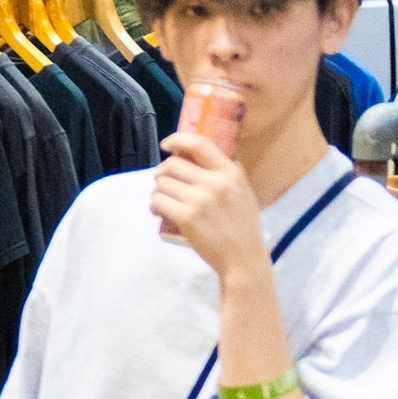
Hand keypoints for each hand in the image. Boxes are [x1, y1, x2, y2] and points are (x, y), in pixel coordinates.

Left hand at [150, 131, 265, 279]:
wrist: (243, 259)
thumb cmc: (242, 226)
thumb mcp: (243, 193)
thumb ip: (225, 173)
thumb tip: (198, 153)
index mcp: (231, 174)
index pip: (200, 144)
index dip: (178, 140)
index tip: (167, 145)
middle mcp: (216, 183)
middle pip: (172, 164)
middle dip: (162, 173)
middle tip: (164, 184)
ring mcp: (200, 201)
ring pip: (161, 183)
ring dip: (157, 192)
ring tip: (164, 202)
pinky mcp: (187, 218)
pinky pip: (157, 201)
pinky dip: (154, 206)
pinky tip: (160, 212)